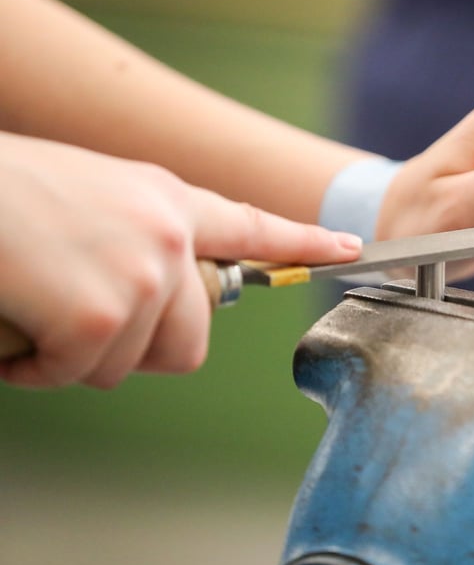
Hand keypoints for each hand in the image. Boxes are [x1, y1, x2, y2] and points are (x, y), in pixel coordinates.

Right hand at [0, 133, 361, 388]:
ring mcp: (142, 274)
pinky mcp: (102, 315)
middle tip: (80, 324)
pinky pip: (76, 374)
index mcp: (166, 199)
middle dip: (134, 349)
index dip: (303, 241)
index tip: (349, 247)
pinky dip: (36, 366)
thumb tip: (159, 289)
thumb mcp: (93, 194)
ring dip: (70, 354)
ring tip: (35, 305)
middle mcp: (169, 234)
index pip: (252, 225)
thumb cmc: (5, 191)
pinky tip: (15, 324)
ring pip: (124, 364)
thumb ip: (141, 233)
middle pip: (189, 342)